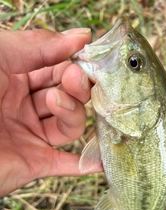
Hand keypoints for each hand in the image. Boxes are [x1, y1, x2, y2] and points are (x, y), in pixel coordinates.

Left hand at [0, 28, 101, 196]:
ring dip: (73, 113)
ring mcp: (30, 135)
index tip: (87, 55)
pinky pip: (64, 164)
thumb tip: (81, 37)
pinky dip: (84, 164)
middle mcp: (24, 106)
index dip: (73, 62)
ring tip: (56, 102)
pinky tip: (100, 160)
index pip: (56, 68)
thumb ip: (36, 45)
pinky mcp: (33, 163)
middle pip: (68, 96)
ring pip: (70, 125)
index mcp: (14, 77)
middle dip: (76, 86)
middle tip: (74, 79)